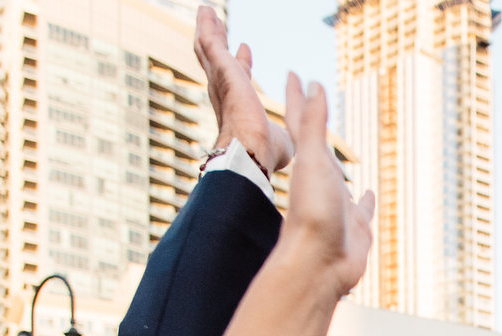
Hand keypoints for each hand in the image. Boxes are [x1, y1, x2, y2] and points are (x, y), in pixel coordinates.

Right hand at [194, 6, 292, 174]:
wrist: (251, 154)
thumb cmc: (266, 155)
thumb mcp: (283, 141)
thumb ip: (287, 135)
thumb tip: (295, 141)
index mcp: (240, 106)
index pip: (240, 79)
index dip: (242, 64)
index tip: (246, 49)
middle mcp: (226, 92)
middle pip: (220, 60)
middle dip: (219, 41)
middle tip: (216, 23)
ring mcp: (222, 81)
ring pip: (209, 49)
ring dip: (208, 29)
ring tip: (206, 12)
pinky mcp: (224, 71)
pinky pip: (210, 43)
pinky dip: (207, 26)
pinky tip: (206, 11)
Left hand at [271, 75, 373, 296]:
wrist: (317, 265)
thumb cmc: (312, 214)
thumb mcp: (314, 161)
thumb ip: (313, 123)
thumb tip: (311, 83)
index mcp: (309, 163)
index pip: (300, 121)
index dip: (298, 97)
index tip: (293, 75)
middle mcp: (321, 182)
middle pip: (317, 145)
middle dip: (315, 125)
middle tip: (315, 104)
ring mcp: (339, 205)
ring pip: (342, 178)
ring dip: (342, 164)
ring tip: (346, 154)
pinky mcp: (356, 228)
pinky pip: (363, 210)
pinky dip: (367, 201)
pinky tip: (370, 194)